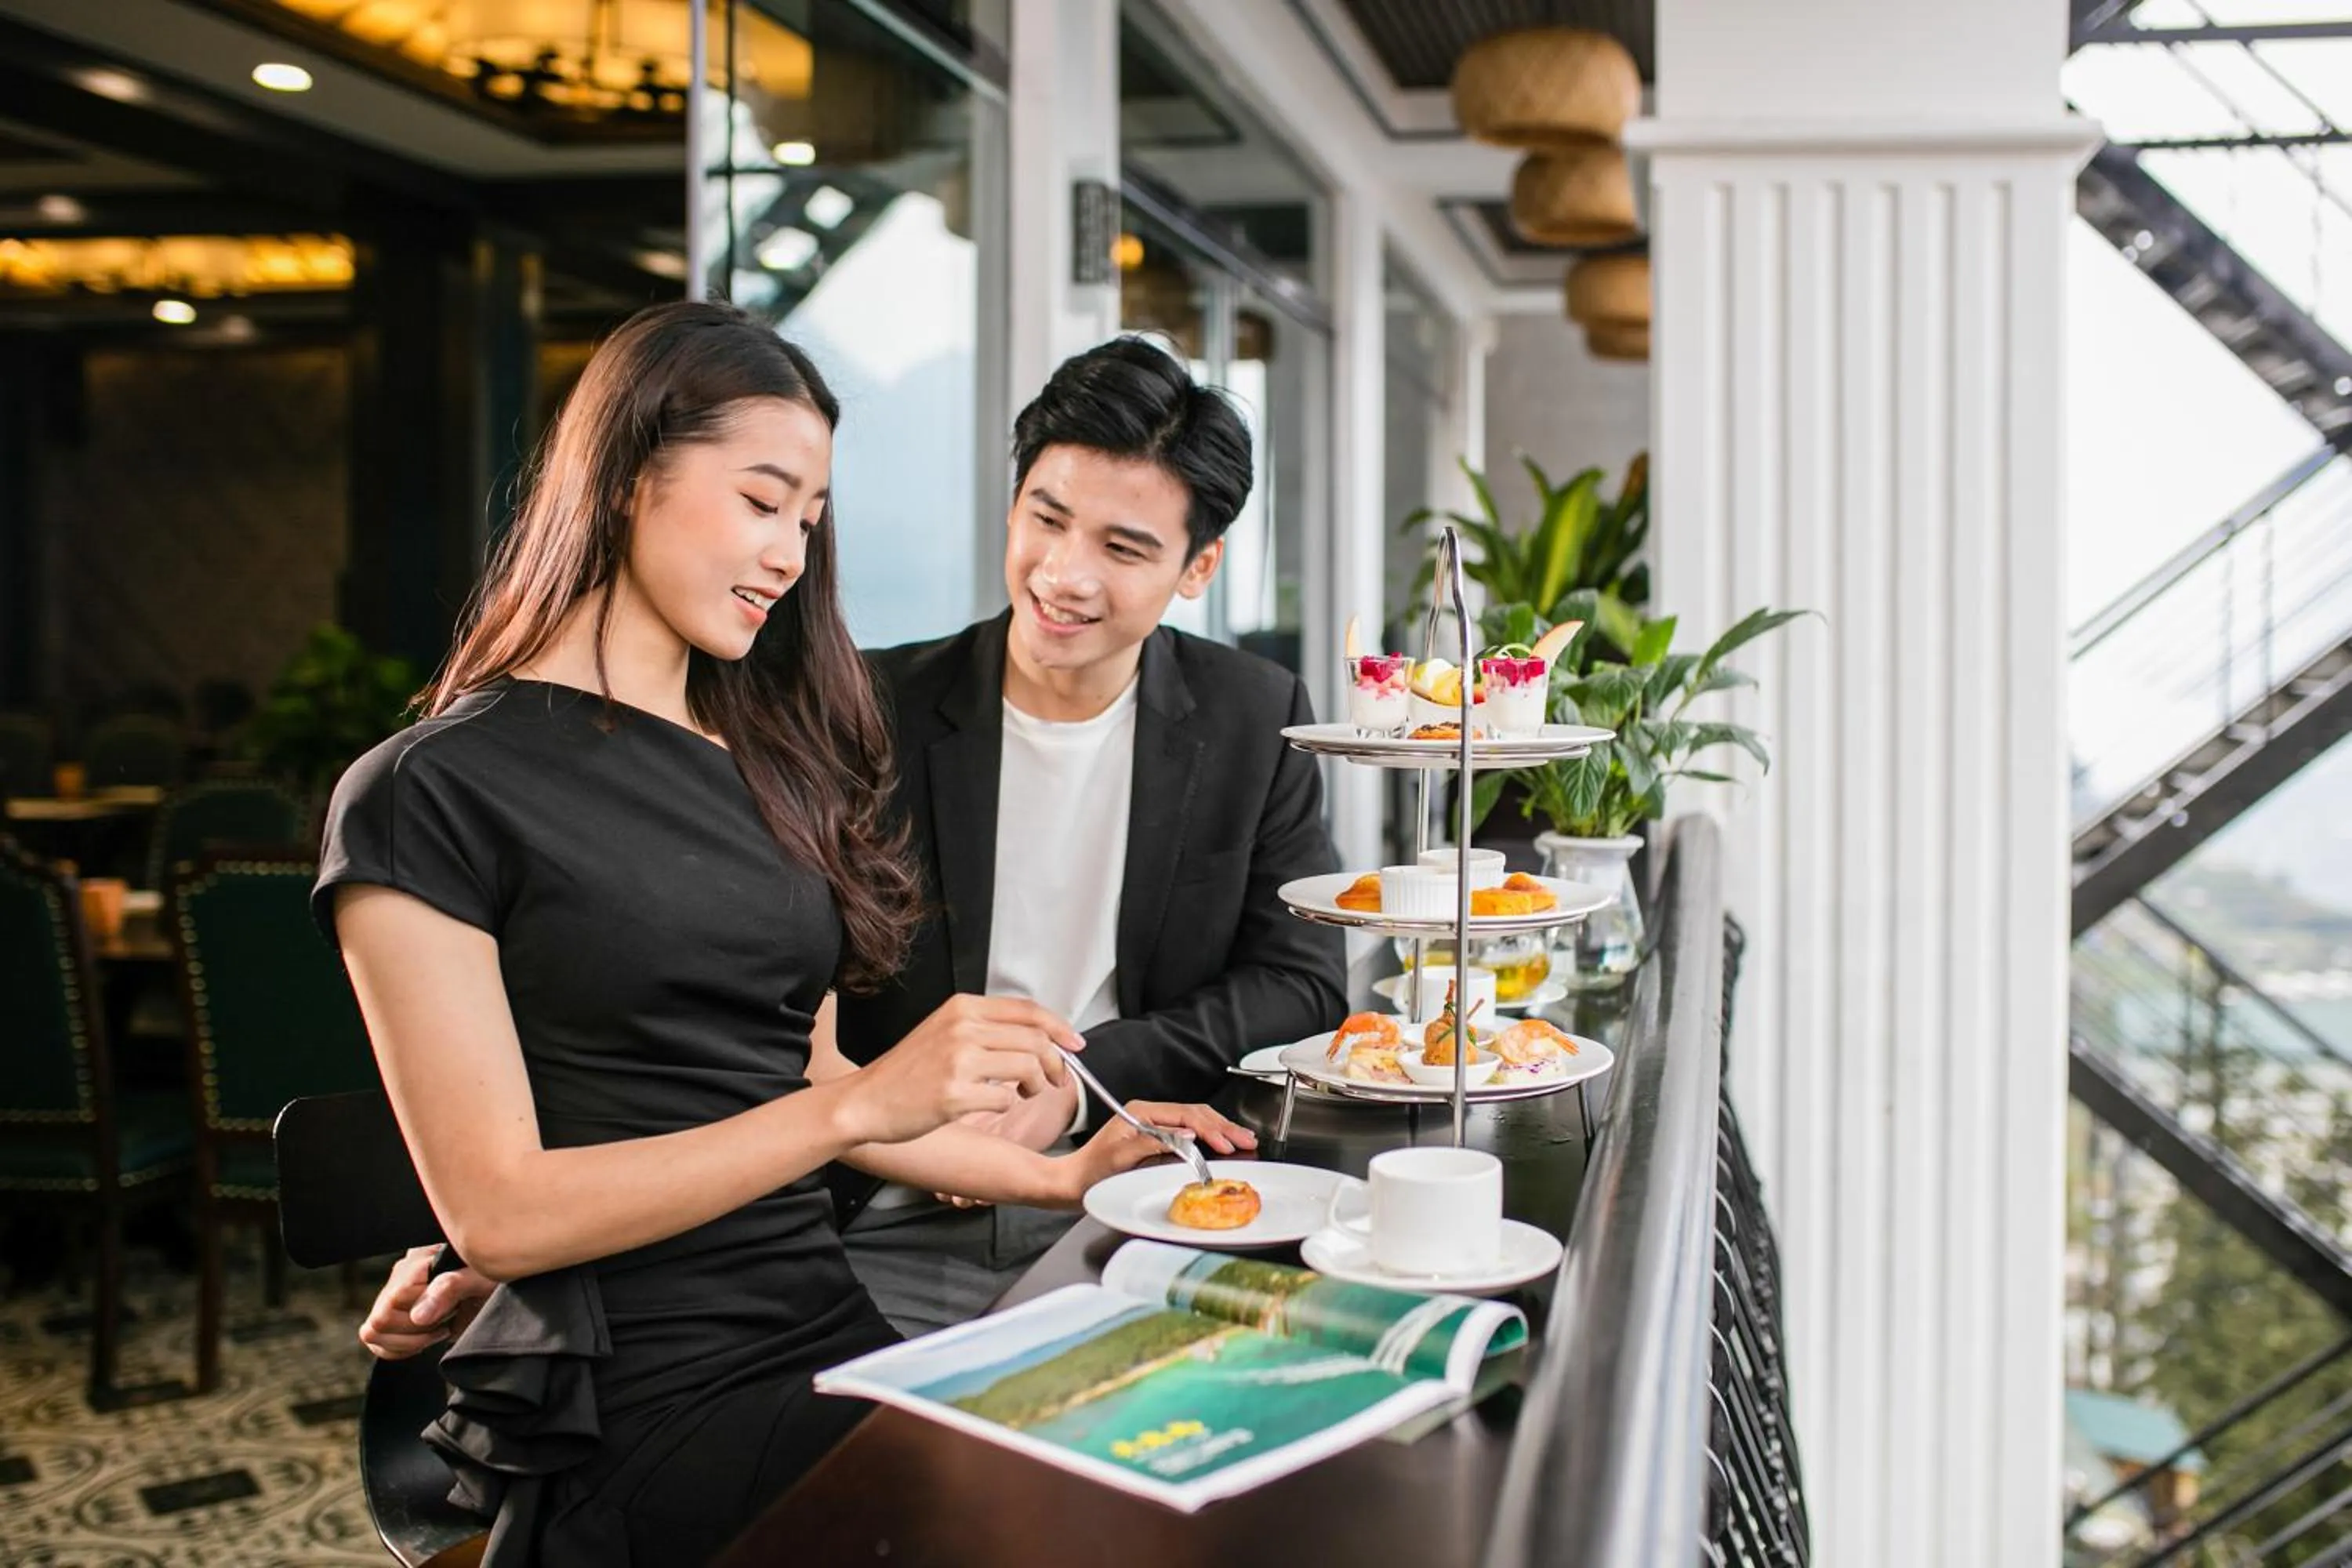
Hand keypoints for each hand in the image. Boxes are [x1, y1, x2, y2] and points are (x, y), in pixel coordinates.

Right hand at [358, 1244, 494, 1360]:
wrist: (494, 1286)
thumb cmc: (490, 1276)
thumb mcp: (482, 1277)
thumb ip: (451, 1288)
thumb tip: (417, 1316)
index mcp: (418, 1261)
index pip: (398, 1297)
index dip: (424, 1312)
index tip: (453, 1309)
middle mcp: (399, 1277)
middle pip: (380, 1319)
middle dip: (417, 1331)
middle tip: (446, 1322)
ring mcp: (392, 1297)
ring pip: (372, 1331)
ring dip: (408, 1341)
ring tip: (438, 1329)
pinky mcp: (391, 1315)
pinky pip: (374, 1341)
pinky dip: (400, 1349)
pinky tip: (427, 1338)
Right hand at [834, 993, 1080, 1146]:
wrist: (866, 1101)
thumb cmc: (906, 1073)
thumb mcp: (944, 1032)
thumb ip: (986, 1029)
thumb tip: (1039, 1036)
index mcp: (961, 1008)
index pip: (1028, 1011)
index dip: (1060, 1027)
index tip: (1075, 1043)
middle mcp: (962, 1029)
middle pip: (1035, 1040)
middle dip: (1055, 1063)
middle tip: (1053, 1080)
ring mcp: (958, 1061)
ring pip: (1028, 1068)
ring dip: (1036, 1086)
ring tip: (1025, 1093)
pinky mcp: (955, 1094)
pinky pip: (1005, 1100)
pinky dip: (1006, 1106)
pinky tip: (990, 1105)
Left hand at [1055, 1101, 1259, 1203]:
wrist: (1071, 1183)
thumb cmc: (1090, 1174)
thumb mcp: (1120, 1158)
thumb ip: (1153, 1143)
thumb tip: (1185, 1136)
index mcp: (1140, 1113)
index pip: (1185, 1116)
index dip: (1209, 1129)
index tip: (1225, 1143)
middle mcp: (1148, 1115)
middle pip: (1195, 1115)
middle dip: (1223, 1127)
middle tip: (1246, 1139)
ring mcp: (1152, 1126)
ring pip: (1194, 1121)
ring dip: (1219, 1130)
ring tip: (1241, 1139)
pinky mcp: (1155, 1138)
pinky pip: (1188, 1131)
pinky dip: (1208, 1137)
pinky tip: (1221, 1142)